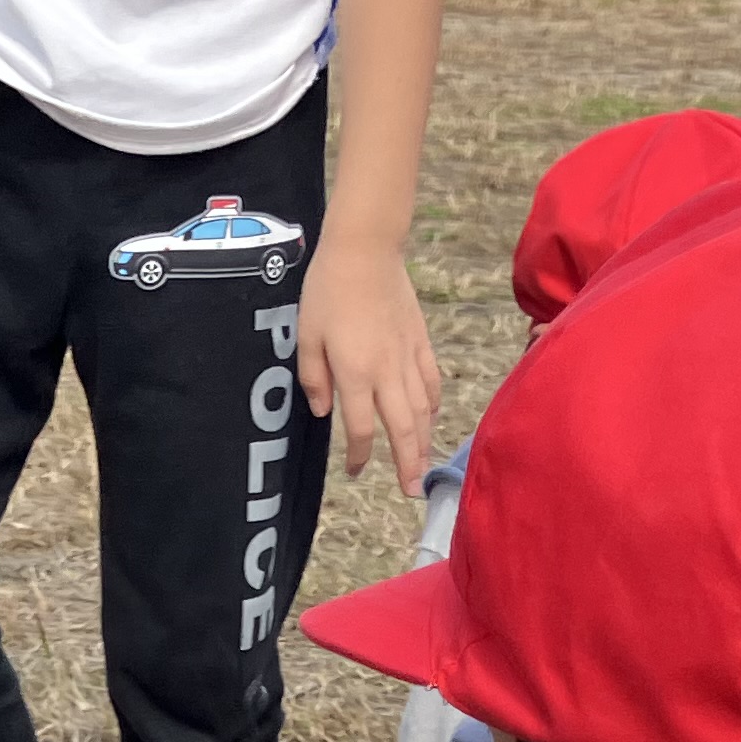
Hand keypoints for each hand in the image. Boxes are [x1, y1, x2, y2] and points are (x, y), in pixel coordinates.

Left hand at [296, 238, 441, 493]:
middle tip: (411, 491)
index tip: (355, 471)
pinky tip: (431, 418)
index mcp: (356, 373)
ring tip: (424, 465)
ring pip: (423, 409)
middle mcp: (387, 371)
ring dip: (424, 441)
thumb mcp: (306, 335)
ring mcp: (408, 357)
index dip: (360, 455)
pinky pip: (432, 381)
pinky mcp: (421, 341)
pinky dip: (434, 404)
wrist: (365, 249)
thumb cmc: (328, 290)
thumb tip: (324, 412)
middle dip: (408, 463)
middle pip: (403, 428)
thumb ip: (314, 378)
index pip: (362, 429)